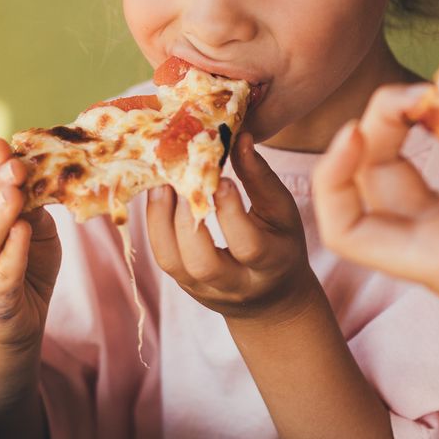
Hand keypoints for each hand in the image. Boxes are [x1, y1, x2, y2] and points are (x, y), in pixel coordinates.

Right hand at [0, 140, 61, 351]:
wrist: (19, 320)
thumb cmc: (24, 263)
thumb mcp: (33, 224)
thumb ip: (32, 201)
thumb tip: (43, 168)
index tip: (3, 144)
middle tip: (15, 166)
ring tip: (14, 193)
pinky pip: (1, 271)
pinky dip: (12, 252)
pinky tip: (23, 233)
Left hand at [146, 133, 320, 324]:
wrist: (270, 299)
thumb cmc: (280, 243)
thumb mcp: (282, 213)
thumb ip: (261, 179)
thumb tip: (240, 139)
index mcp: (271, 264)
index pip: (248, 245)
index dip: (230, 212)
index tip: (219, 178)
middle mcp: (236, 284)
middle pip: (203, 263)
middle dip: (186, 221)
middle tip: (178, 181)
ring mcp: (205, 289)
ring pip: (173, 264)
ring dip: (160, 221)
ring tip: (160, 185)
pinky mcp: (184, 285)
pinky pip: (163, 258)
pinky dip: (155, 225)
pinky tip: (157, 196)